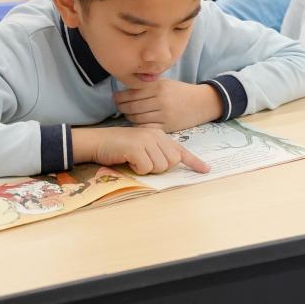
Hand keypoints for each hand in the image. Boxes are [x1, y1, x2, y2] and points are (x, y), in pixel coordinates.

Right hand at [73, 127, 209, 174]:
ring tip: (135, 160)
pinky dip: (138, 169)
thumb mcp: (142, 147)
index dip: (194, 162)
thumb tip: (170, 164)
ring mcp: (146, 140)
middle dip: (160, 167)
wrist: (98, 142)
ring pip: (160, 166)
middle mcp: (155, 135)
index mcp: (159, 135)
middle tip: (143, 162)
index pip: (180, 150)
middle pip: (172, 161)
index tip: (206, 170)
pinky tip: (129, 160)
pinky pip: (146, 168)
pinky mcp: (136, 147)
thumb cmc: (119, 148)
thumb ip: (157, 153)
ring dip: (147, 169)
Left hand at [114, 80, 222, 131]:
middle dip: (122, 108)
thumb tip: (126, 90)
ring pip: (138, 119)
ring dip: (129, 118)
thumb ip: (148, 86)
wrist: (202, 102)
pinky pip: (147, 128)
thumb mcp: (166, 82)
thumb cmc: (181, 91)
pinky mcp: (168, 126)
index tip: (115, 97)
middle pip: (132, 107)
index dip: (120, 97)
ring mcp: (164, 114)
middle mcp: (160, 100)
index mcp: (158, 86)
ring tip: (127, 114)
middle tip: (119, 107)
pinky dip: (139, 127)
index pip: (132, 93)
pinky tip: (137, 123)